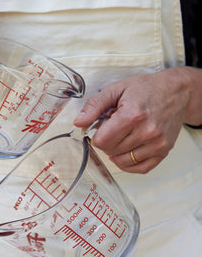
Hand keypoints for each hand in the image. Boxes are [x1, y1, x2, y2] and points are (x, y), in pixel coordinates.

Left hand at [74, 67, 201, 173]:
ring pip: (123, 161)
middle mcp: (146, 131)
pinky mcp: (164, 151)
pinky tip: (125, 153)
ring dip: (116, 152)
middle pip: (111, 150)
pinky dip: (128, 164)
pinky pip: (140, 168)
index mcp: (132, 115)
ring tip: (122, 136)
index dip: (97, 135)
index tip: (101, 127)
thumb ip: (95, 105)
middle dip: (107, 141)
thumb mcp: (117, 89)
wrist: (177, 91)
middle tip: (113, 128)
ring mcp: (157, 143)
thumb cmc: (147, 88)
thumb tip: (79, 122)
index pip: (102, 140)